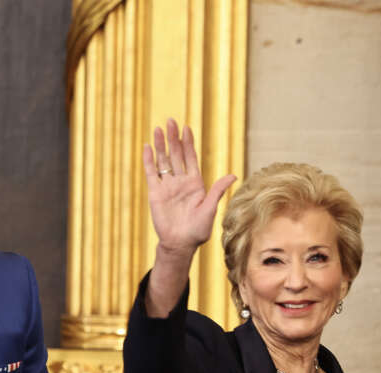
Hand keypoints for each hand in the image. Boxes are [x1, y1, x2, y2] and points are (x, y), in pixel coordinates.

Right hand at [145, 118, 236, 256]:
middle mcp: (180, 182)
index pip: (191, 158)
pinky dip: (149, 161)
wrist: (180, 243)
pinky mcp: (155, 193)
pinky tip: (148, 148)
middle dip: (173, 138)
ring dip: (161, 146)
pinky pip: (151, 174)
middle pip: (176, 155)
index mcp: (195, 183)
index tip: (186, 128)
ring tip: (158, 129)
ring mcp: (167, 186)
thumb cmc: (197, 230)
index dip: (188, 143)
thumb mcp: (210, 209)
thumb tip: (232, 174)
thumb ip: (217, 191)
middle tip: (171, 122)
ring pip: (163, 161)